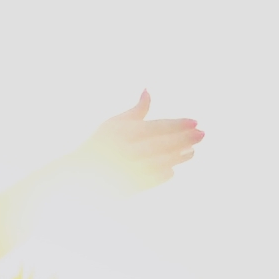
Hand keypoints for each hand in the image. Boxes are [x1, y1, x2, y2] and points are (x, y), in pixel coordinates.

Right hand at [70, 91, 203, 192]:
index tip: (195, 122)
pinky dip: (163, 174)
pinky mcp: (125, 188)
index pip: (156, 127)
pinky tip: (172, 168)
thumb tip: (148, 90)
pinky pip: (150, 180)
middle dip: (183, 139)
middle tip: (202, 134)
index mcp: (121, 133)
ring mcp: (124, 171)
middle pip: (160, 144)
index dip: (177, 124)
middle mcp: (123, 151)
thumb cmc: (98, 146)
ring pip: (158, 162)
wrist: (76, 176)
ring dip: (177, 157)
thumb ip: (135, 111)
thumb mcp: (113, 124)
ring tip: (192, 151)